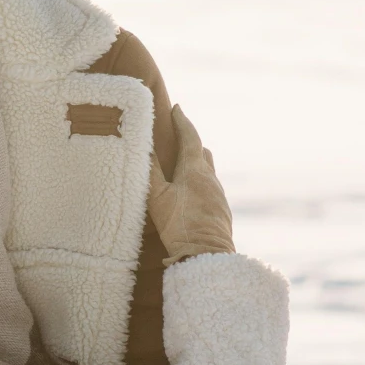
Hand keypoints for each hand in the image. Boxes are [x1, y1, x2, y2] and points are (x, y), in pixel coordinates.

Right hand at [148, 107, 234, 259]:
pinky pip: (210, 189)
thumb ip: (151, 171)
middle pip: (202, 152)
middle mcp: (211, 179)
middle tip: (177, 137)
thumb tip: (143, 146)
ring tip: (182, 166)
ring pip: (208, 171)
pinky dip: (200, 183)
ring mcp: (218, 195)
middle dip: (190, 142)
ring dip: (196, 164)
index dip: (182, 122)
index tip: (177, 109)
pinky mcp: (221, 211)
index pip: (190, 137)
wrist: (207, 255)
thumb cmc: (180, 226)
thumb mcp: (158, 197)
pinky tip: (190, 195)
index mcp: (195, 170)